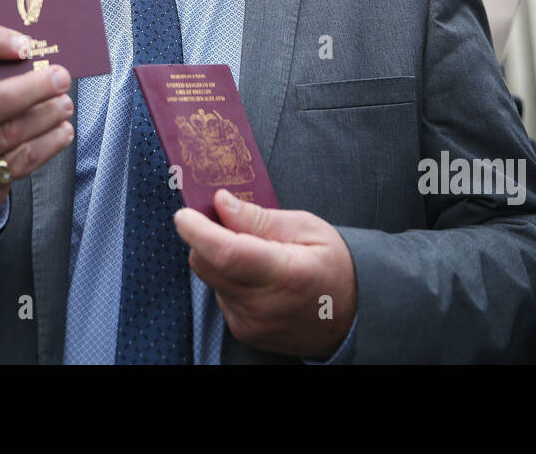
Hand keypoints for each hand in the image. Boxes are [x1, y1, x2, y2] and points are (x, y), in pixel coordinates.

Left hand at [174, 190, 356, 357]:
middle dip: (203, 238)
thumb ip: (259, 218)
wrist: (351, 316)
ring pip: (210, 279)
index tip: (184, 213)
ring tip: (253, 251)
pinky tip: (254, 275)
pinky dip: (227, 279)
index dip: (199, 232)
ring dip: (218, 259)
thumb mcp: (306, 228)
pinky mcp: (244, 332)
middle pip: (207, 265)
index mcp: (286, 274)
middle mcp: (264, 305)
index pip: (228, 253)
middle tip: (222, 220)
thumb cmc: (333, 264)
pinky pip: (220, 295)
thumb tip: (222, 203)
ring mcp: (252, 323)